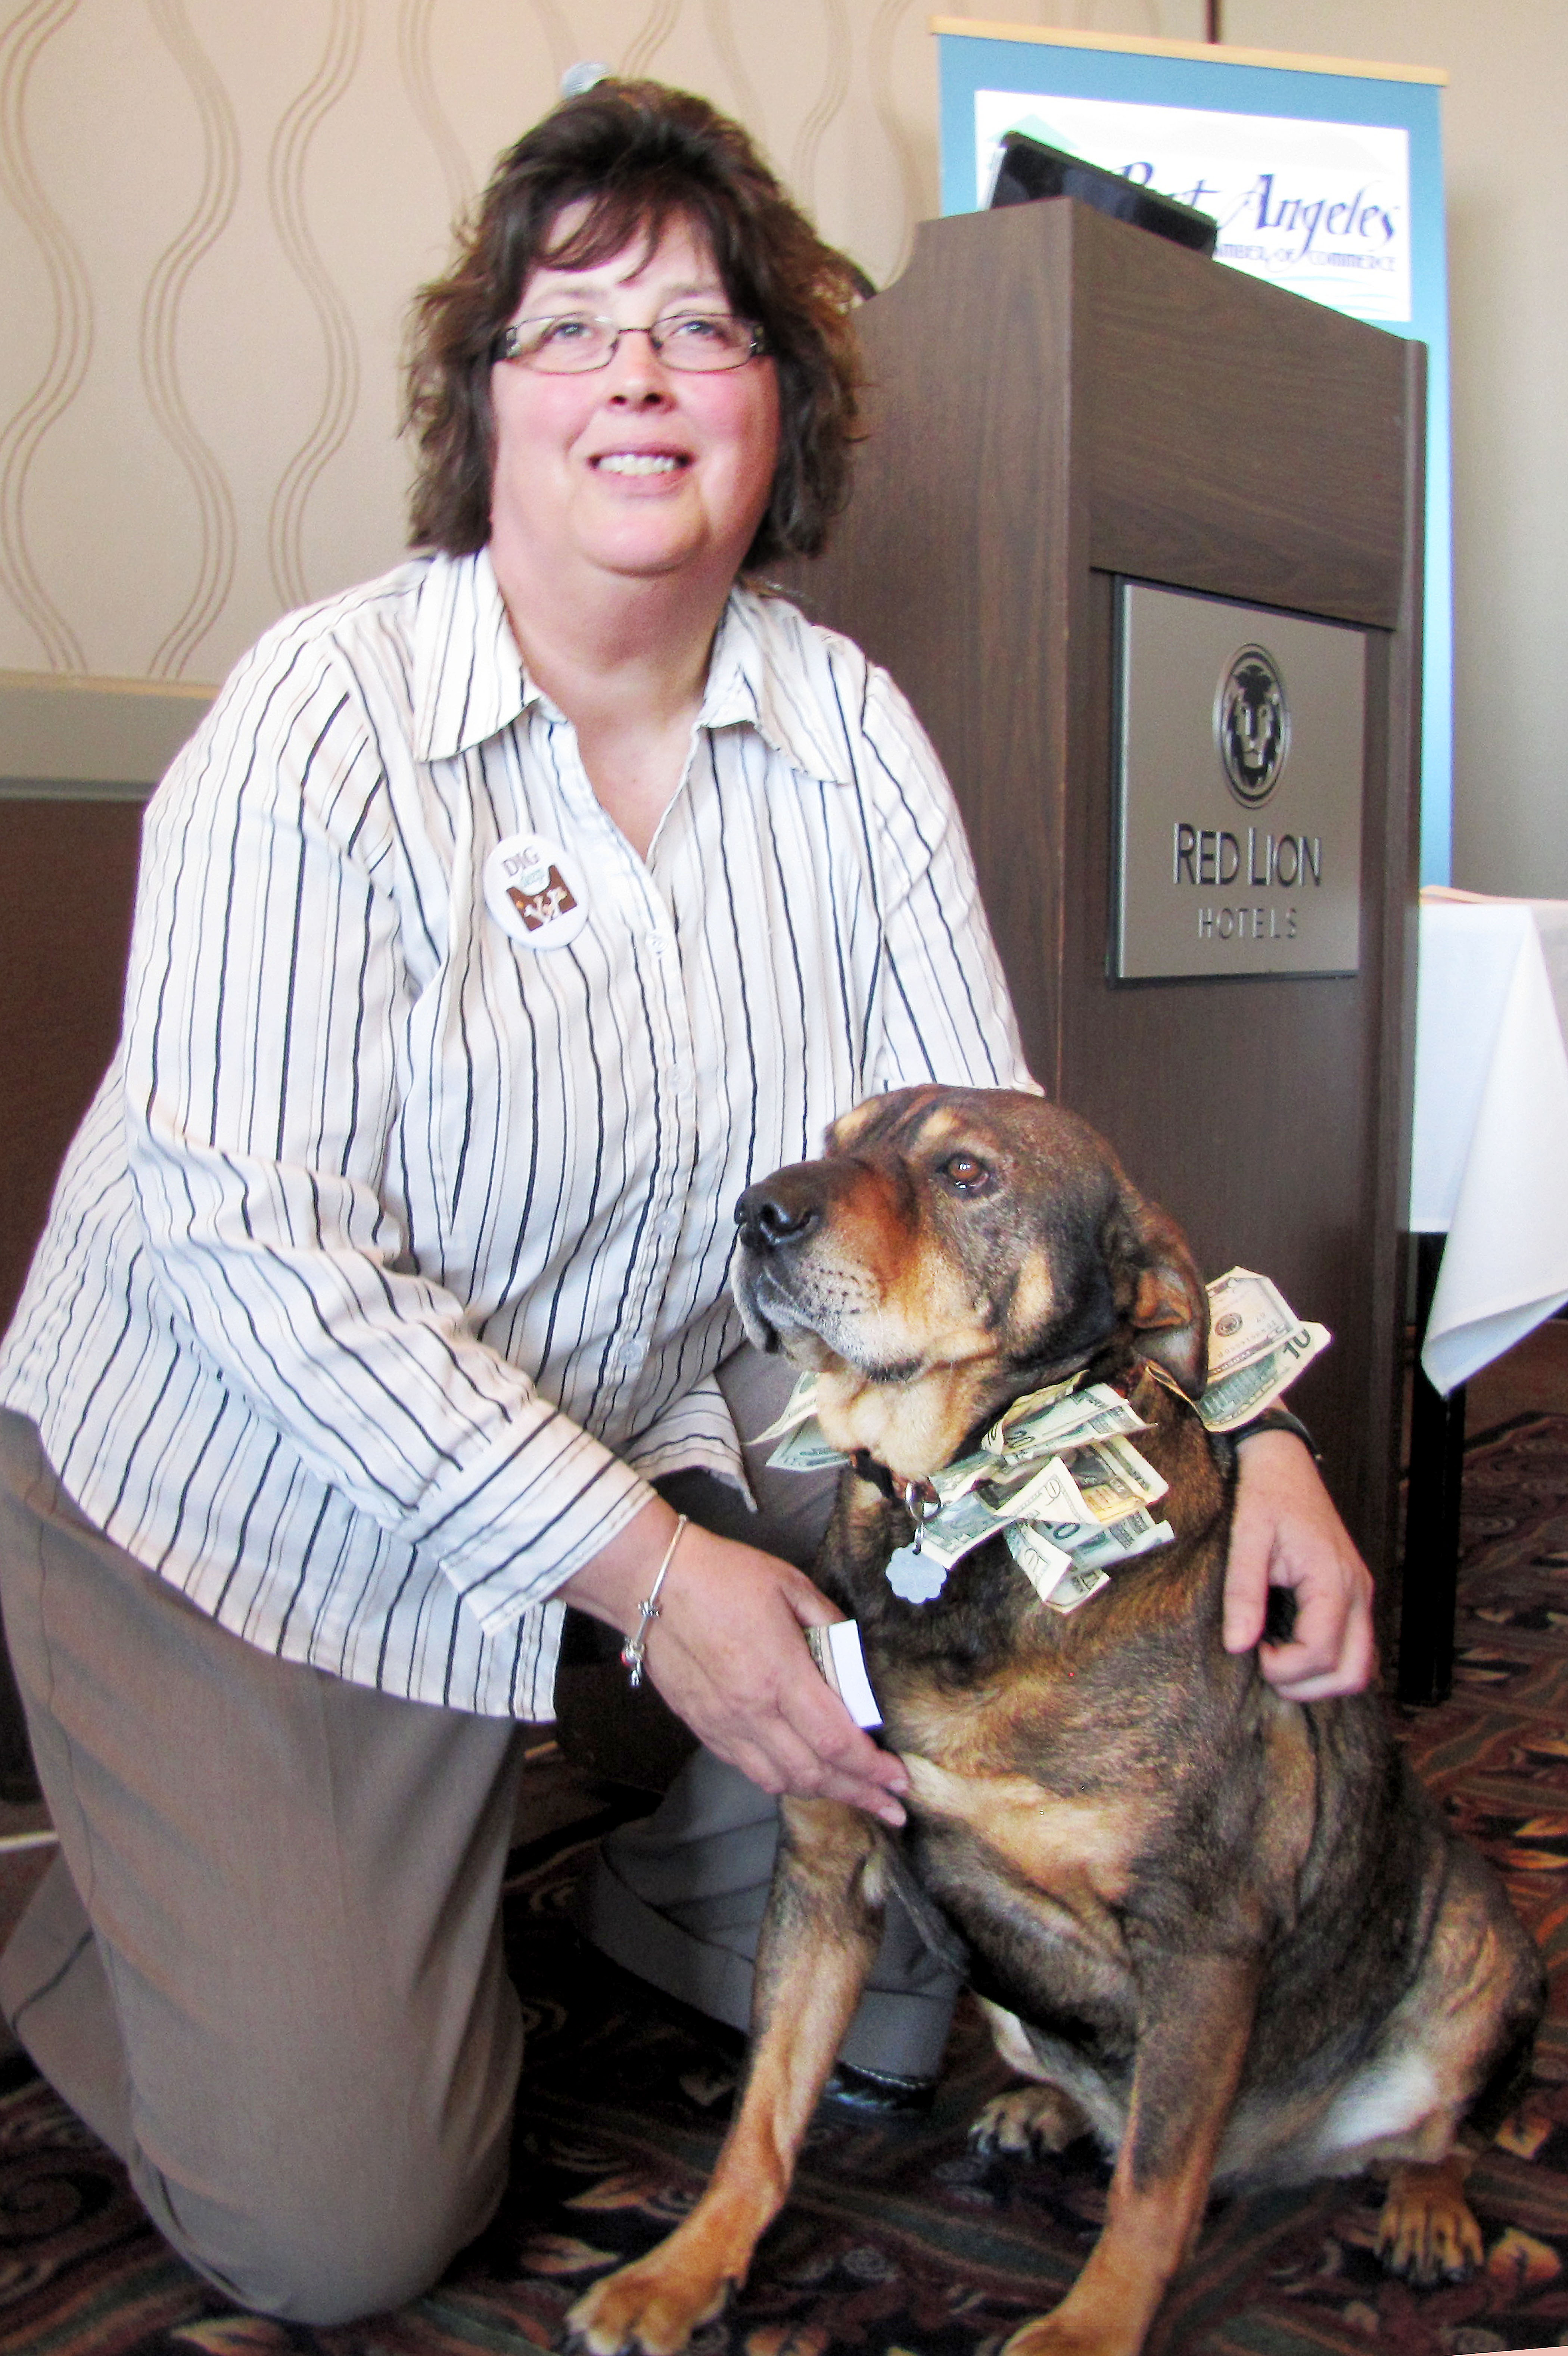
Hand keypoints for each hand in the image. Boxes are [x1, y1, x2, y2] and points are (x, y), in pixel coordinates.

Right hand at [561, 1499, 908, 1825]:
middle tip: (891, 1808)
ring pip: (780, 1781)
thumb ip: (830, 1625)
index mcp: (780, 1676)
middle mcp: (752, 1712)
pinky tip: (800, 1774)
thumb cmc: (723, 1576)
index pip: (837, 1742)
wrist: (651, 1583)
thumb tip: (854, 1659)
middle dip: (859, 1795)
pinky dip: (781, 1779)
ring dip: (821, 1793)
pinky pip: (748, 1769)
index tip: (899, 1780)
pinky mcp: (702, 1726)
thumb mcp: (791, 1586)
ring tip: (852, 1795)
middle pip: (814, 1775)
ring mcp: (723, 1725)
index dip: (872, 1769)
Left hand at [1222, 1431, 1375, 1700]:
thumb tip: (1237, 1646)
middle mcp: (1357, 1590)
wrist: (1282, 1460)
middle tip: (1265, 1668)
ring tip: (1275, 1659)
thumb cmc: (1264, 1494)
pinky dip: (1327, 1659)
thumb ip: (1243, 1592)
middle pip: (1352, 1672)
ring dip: (1319, 1678)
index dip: (1285, 1669)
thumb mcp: (1245, 1538)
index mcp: (1332, 1579)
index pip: (1322, 1653)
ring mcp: (1359, 1592)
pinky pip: (1353, 1644)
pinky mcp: (1352, 1591)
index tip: (1251, 1653)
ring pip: (1358, 1664)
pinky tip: (1289, 1645)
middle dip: (1308, 1686)